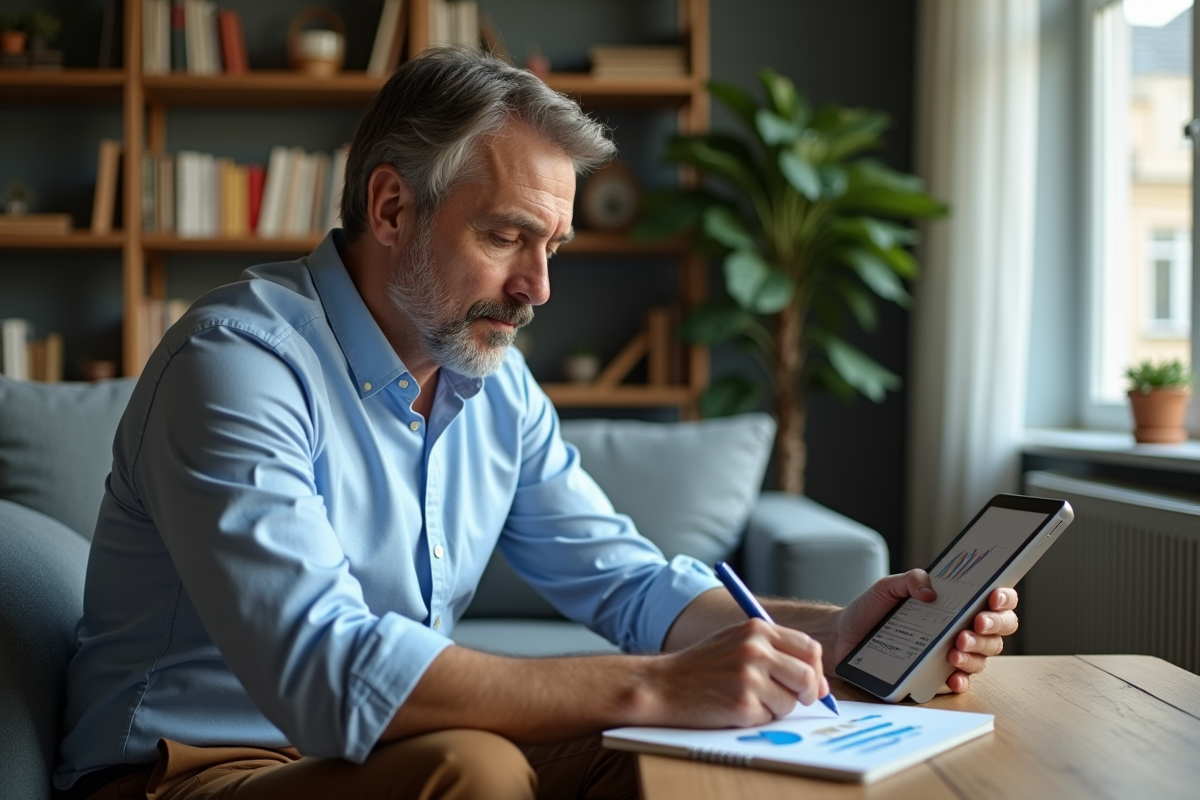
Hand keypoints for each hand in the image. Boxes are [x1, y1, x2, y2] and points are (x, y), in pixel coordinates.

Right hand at [652, 618, 827, 727]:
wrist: (663, 685)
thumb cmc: (702, 667)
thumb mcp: (736, 642)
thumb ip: (775, 652)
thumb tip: (818, 682)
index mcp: (757, 630)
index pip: (809, 648)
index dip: (814, 669)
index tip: (809, 683)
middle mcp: (756, 650)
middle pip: (808, 676)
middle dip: (805, 693)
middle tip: (790, 699)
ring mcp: (749, 678)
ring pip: (791, 702)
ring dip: (776, 707)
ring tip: (748, 699)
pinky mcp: (742, 705)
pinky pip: (770, 718)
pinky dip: (757, 719)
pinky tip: (734, 708)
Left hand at [828, 570, 1019, 692]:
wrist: (843, 637)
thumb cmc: (871, 610)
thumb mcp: (887, 587)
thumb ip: (910, 579)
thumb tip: (931, 591)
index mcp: (954, 604)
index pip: (994, 600)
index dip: (1003, 598)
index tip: (993, 597)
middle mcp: (959, 629)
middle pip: (996, 631)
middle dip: (993, 626)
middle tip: (975, 623)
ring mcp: (950, 654)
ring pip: (983, 657)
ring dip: (976, 653)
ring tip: (956, 647)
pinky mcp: (936, 677)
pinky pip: (960, 683)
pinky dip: (961, 680)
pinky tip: (953, 676)